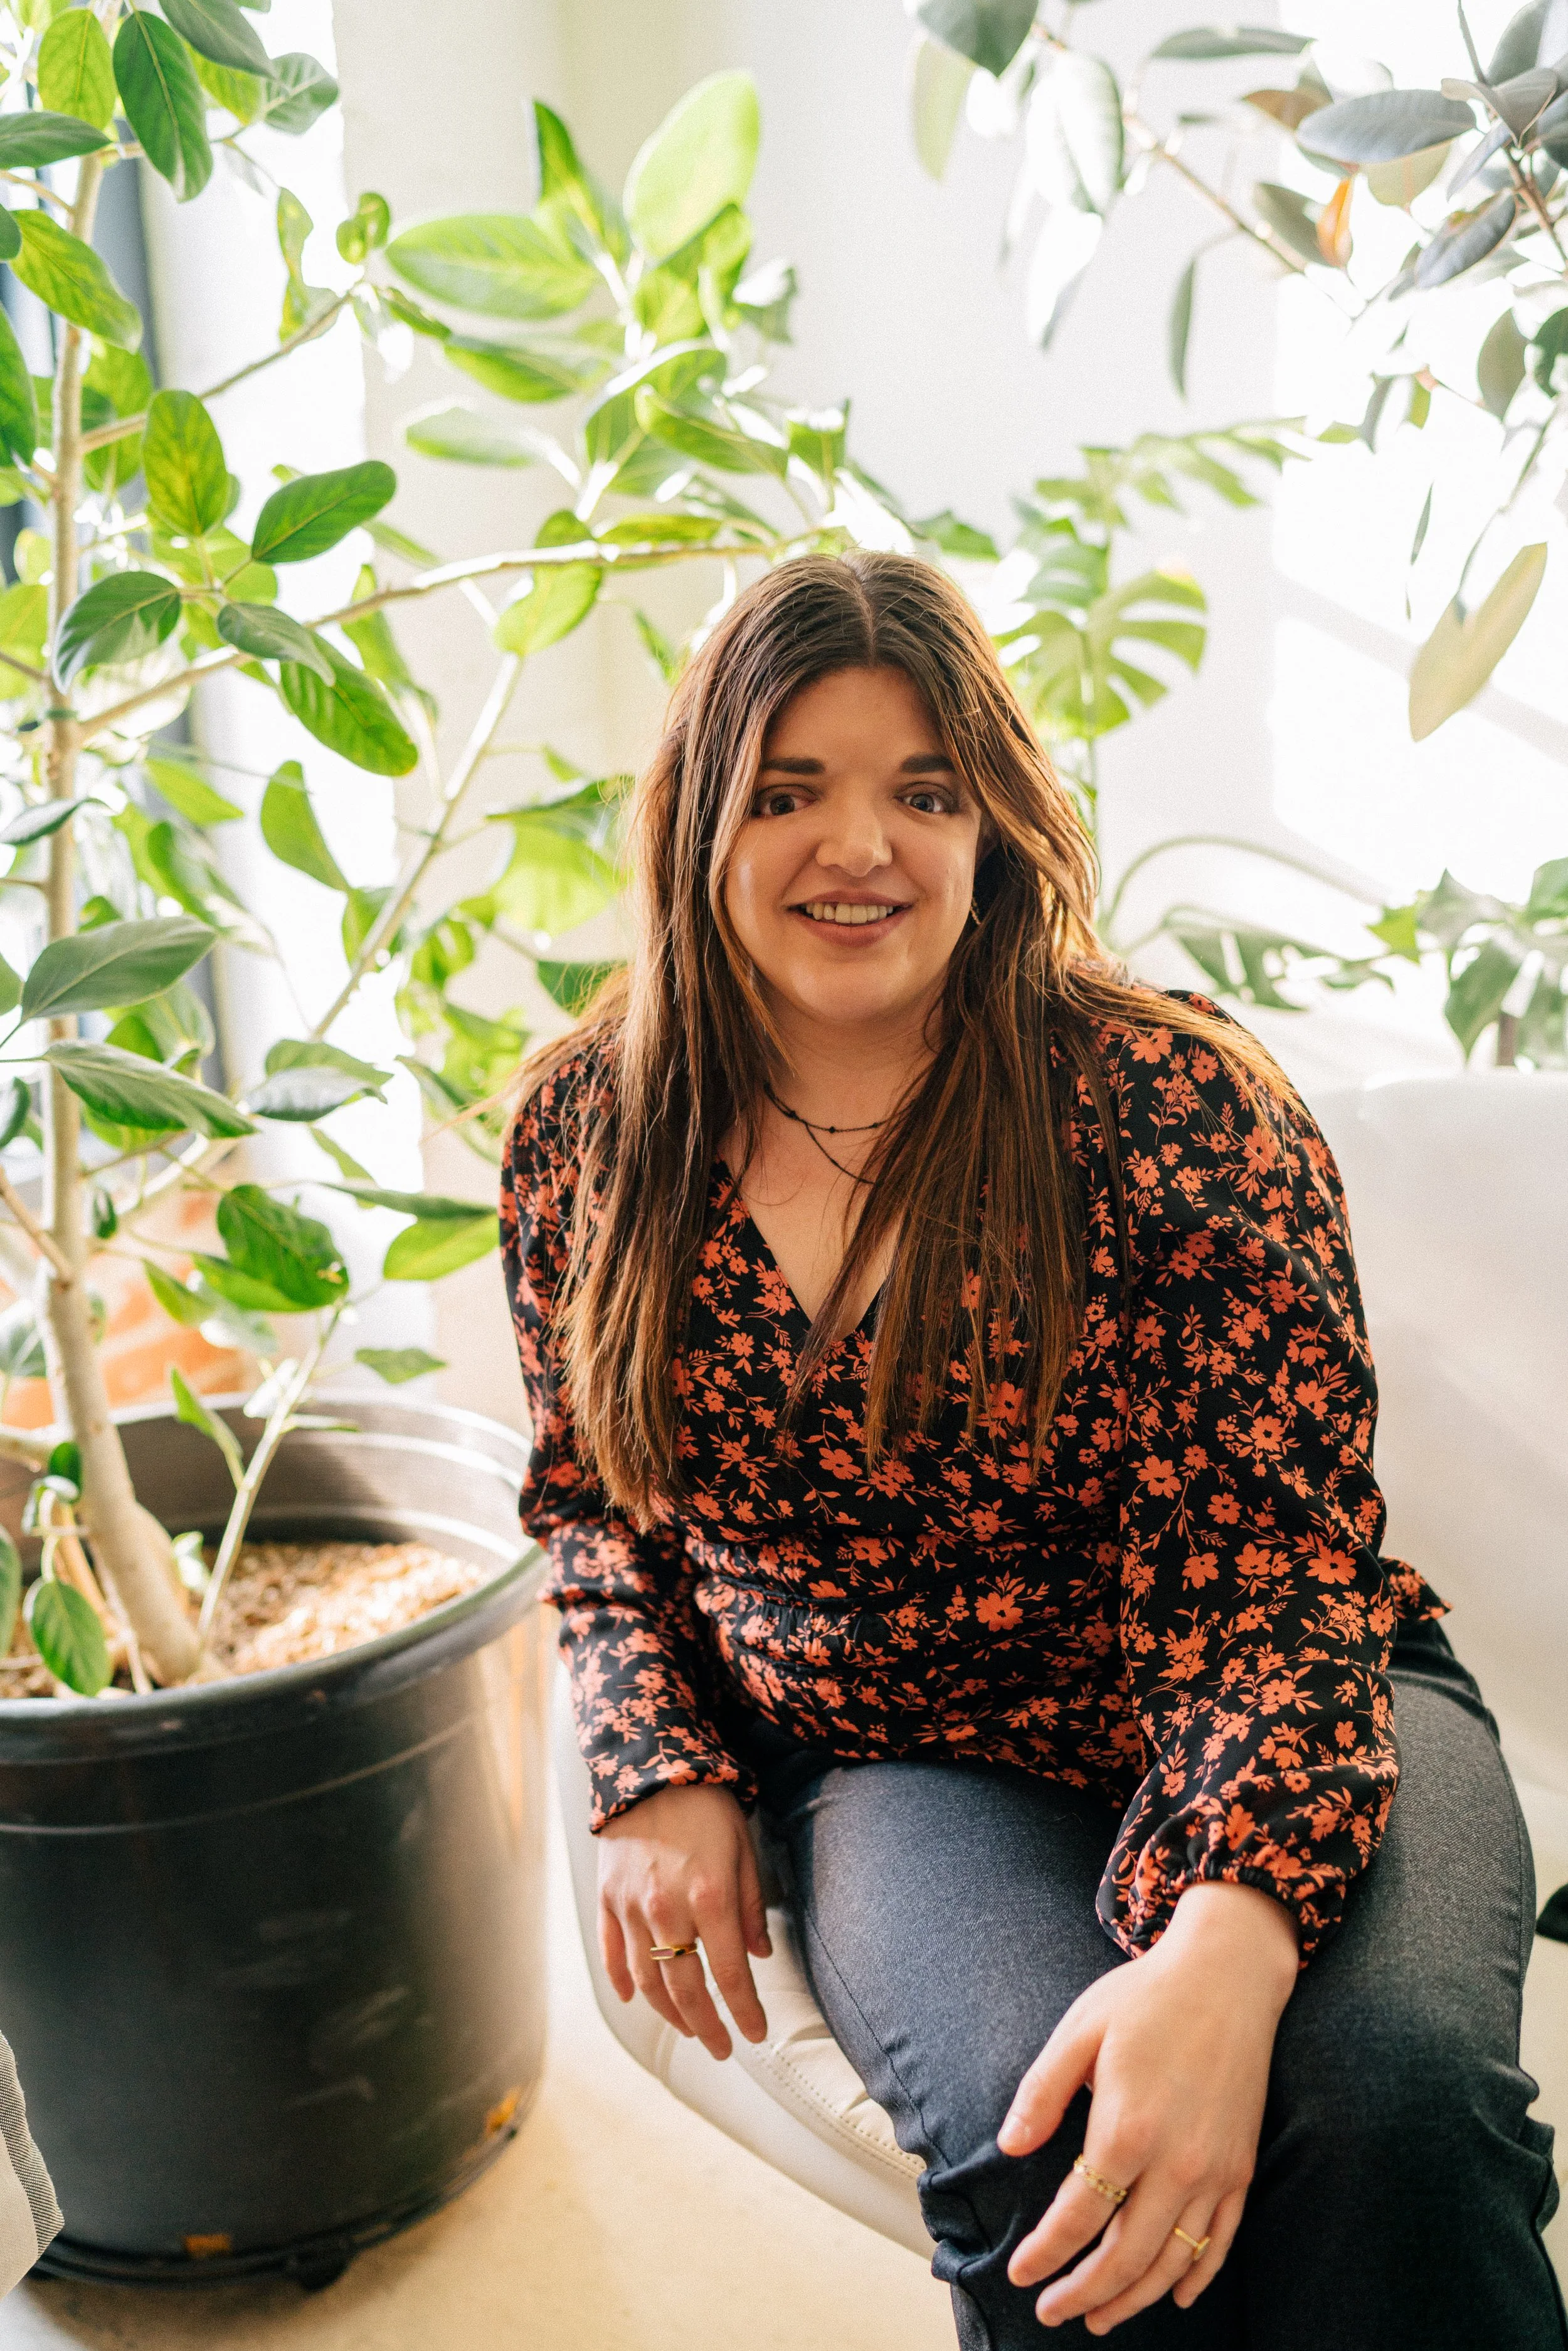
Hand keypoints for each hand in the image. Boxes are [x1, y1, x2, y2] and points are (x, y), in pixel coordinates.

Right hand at [597, 1781, 771, 2060]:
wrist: (649, 1767)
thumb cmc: (707, 1806)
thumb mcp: (744, 1849)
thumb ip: (751, 1907)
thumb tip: (759, 1956)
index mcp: (711, 1898)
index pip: (730, 1976)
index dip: (745, 2012)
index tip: (757, 2036)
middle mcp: (667, 1911)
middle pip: (686, 1990)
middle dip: (708, 2027)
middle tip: (723, 2047)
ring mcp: (631, 1908)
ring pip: (647, 1982)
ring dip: (669, 2013)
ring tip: (690, 2028)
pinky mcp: (606, 1900)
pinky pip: (612, 1955)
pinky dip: (623, 1983)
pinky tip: (636, 1999)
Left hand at [1000, 1882, 1297, 2335]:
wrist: (1227, 1975)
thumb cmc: (1146, 1998)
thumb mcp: (1079, 2030)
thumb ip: (1042, 2093)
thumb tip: (1009, 2147)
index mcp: (1127, 2128)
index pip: (1079, 2216)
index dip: (1046, 2253)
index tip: (1021, 2275)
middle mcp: (1176, 2161)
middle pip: (1126, 2255)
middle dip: (1084, 2293)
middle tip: (1053, 2312)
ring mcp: (1215, 2169)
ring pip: (1173, 2260)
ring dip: (1134, 2298)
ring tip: (1100, 2317)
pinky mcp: (1242, 2166)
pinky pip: (1221, 2239)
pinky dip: (1198, 2275)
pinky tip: (1176, 2295)